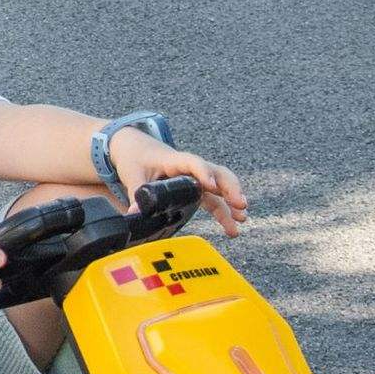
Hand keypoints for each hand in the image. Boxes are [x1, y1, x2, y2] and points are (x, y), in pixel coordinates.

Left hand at [109, 129, 248, 235]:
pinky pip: (213, 199)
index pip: (193, 163)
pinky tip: (233, 225)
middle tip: (240, 204)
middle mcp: (190, 168)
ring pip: (219, 187)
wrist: (136, 148)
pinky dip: (224, 211)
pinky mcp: (195, 188)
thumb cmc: (136, 158)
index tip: (212, 186)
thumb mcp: (132, 175)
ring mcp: (195, 178)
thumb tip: (135, 215)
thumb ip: (135, 195)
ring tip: (242, 219)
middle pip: (216, 173)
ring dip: (231, 202)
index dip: (203, 173)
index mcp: (174, 160)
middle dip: (230, 188)